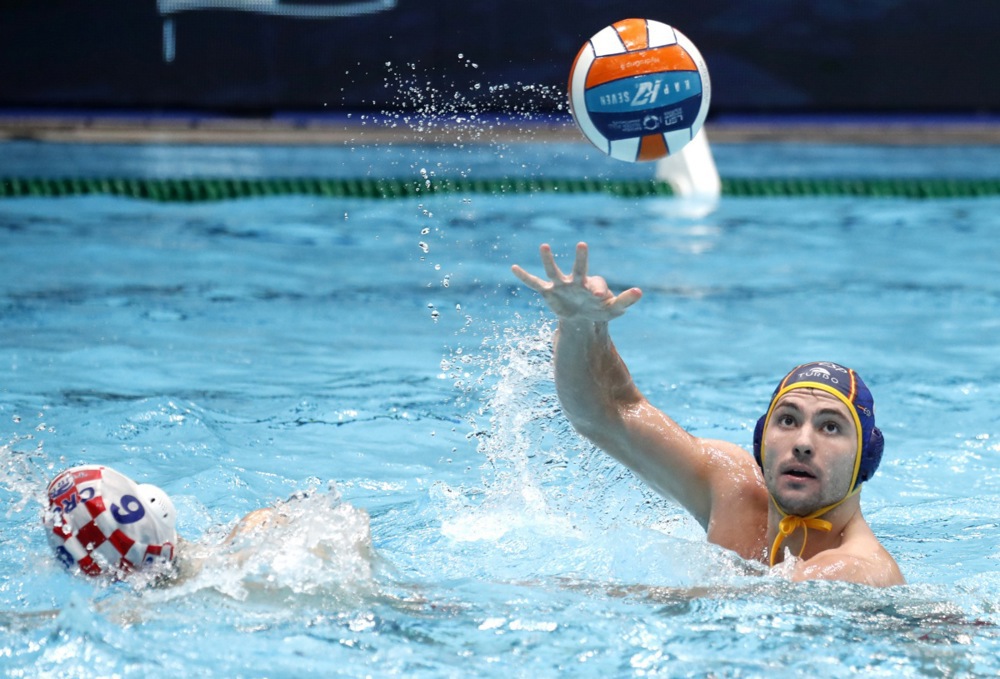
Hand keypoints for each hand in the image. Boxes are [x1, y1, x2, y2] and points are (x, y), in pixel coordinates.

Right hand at [511, 242, 641, 321]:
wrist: (582, 318)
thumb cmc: (600, 310)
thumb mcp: (614, 309)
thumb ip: (626, 300)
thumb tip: (640, 291)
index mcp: (593, 285)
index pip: (598, 285)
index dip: (600, 291)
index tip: (601, 298)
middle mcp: (577, 281)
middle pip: (580, 269)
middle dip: (581, 259)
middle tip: (583, 245)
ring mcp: (561, 285)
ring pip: (554, 271)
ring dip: (549, 260)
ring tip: (544, 246)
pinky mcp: (549, 292)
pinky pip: (534, 284)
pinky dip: (524, 277)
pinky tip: (513, 268)